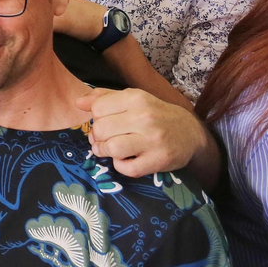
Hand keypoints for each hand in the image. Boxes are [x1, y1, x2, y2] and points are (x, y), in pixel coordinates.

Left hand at [76, 88, 209, 177]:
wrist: (190, 133)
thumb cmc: (155, 114)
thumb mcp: (133, 99)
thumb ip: (104, 98)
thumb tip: (78, 102)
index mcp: (136, 98)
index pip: (98, 108)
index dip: (96, 118)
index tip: (105, 122)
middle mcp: (144, 117)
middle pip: (101, 129)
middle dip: (98, 137)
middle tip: (107, 138)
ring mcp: (153, 140)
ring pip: (112, 148)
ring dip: (106, 152)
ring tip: (112, 150)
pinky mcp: (158, 160)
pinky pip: (127, 168)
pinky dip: (121, 166)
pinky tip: (127, 159)